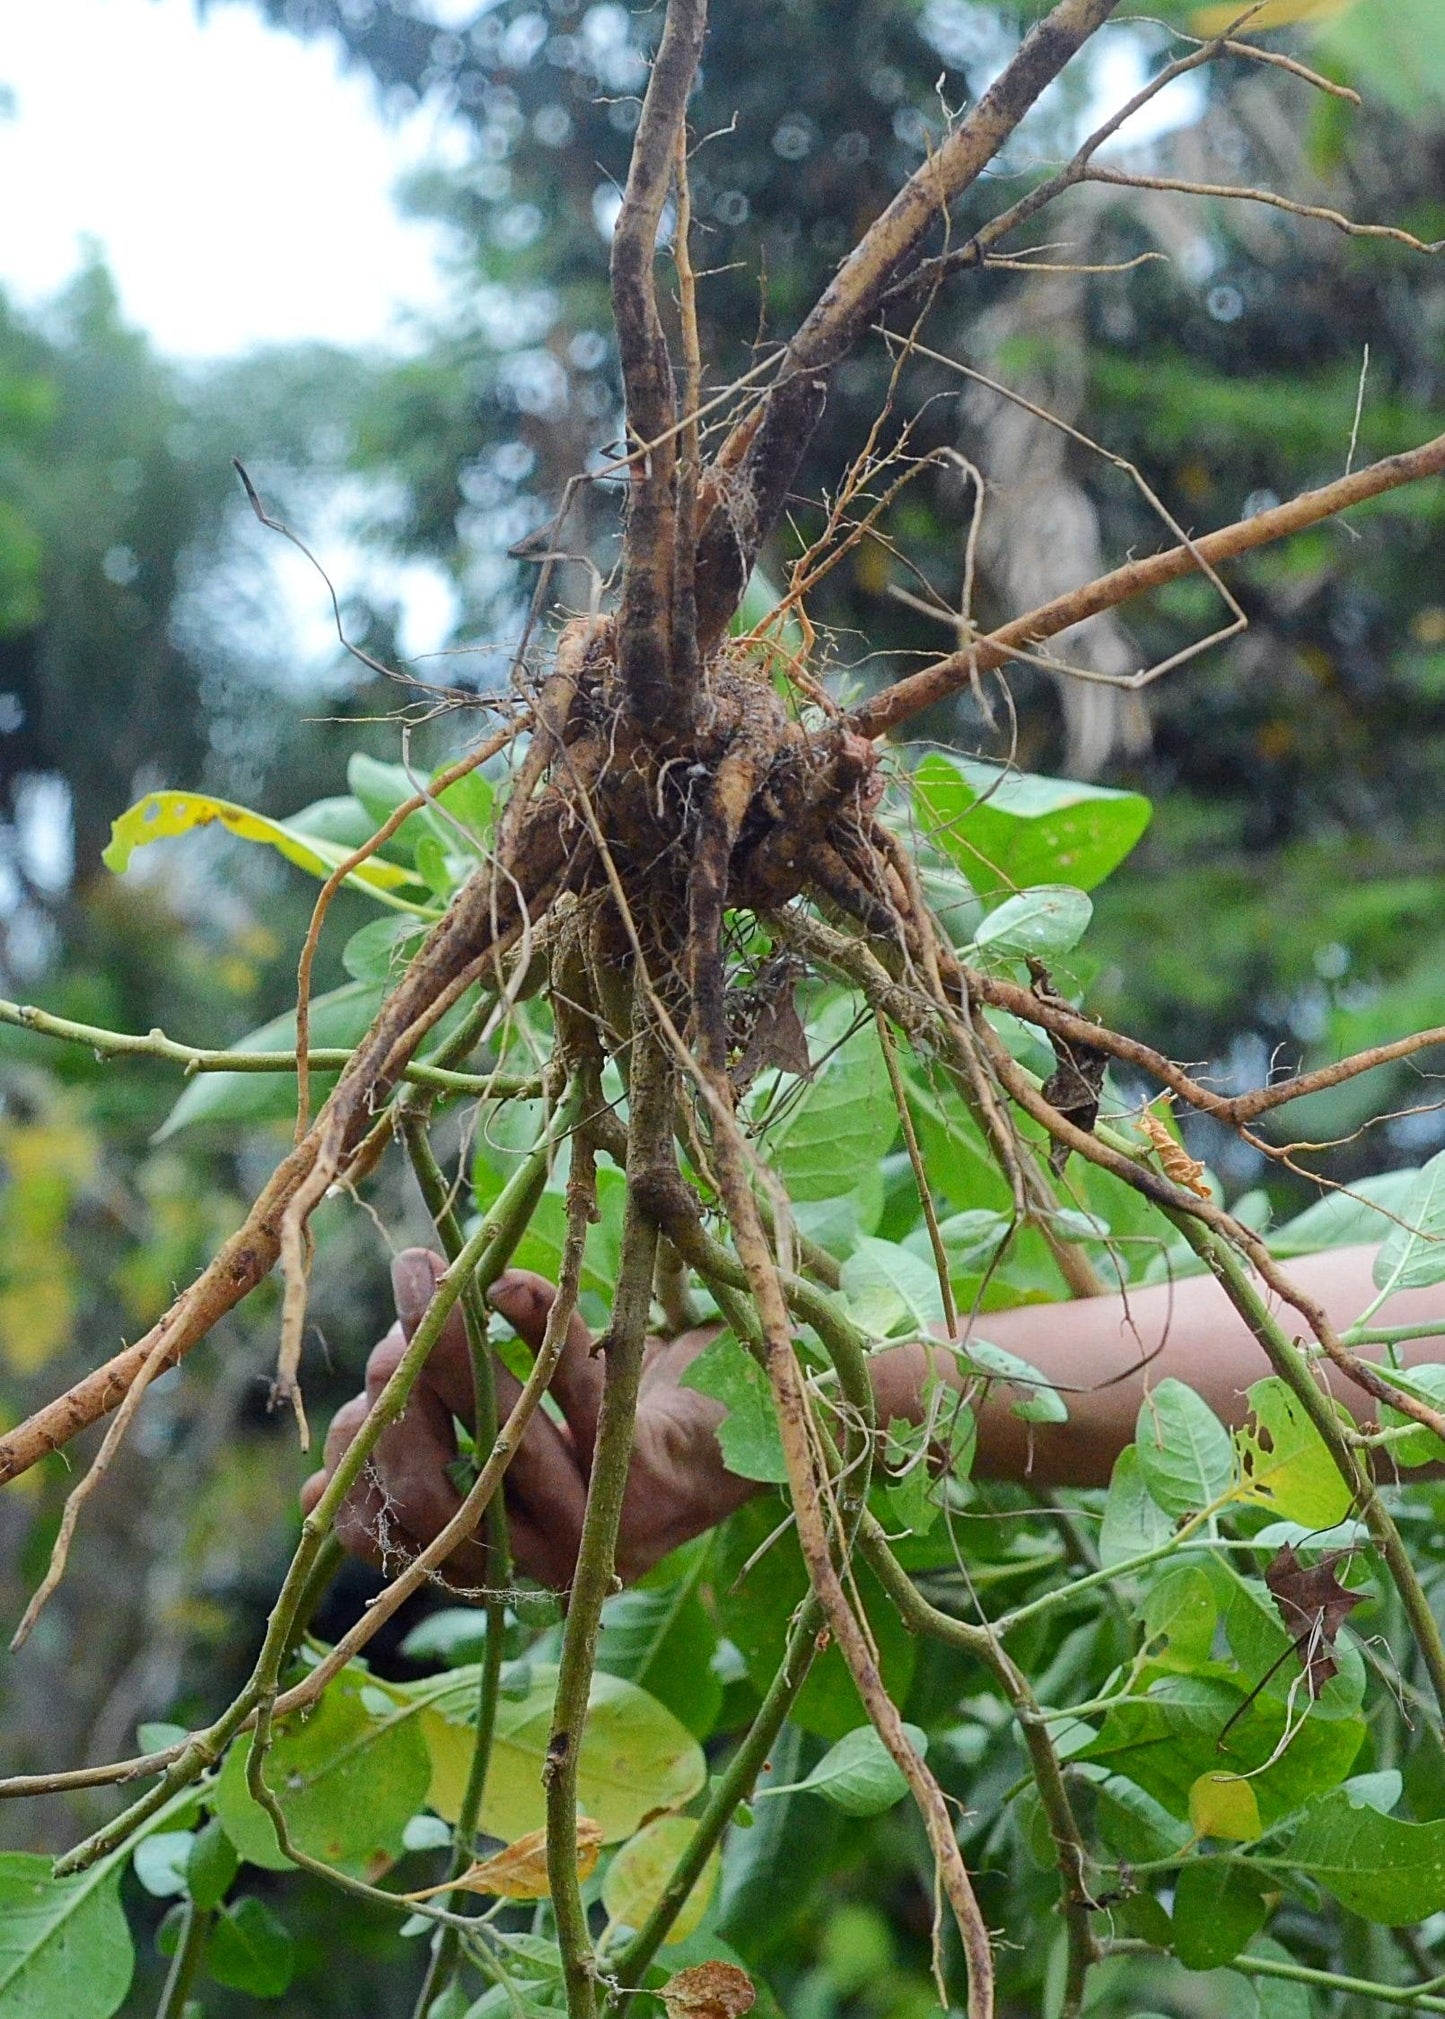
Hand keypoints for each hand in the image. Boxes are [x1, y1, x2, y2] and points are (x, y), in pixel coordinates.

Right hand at [300, 1249, 758, 1591]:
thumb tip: (319, 1487)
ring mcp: (590, 1525)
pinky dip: (534, 1326)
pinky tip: (507, 1286)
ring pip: (495, 1434)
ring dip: (449, 1342)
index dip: (351, 1461)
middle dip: (395, 1385)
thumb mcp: (496, 1467)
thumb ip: (418, 1468)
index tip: (358, 1394)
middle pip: (427, 1483)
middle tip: (402, 1298)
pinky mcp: (643, 1475)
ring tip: (431, 1275)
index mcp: (480, 1565)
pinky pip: (575, 1390)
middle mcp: (531, 1564)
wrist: (724, 1448)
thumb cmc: (590, 1446)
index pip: (378, 1530)